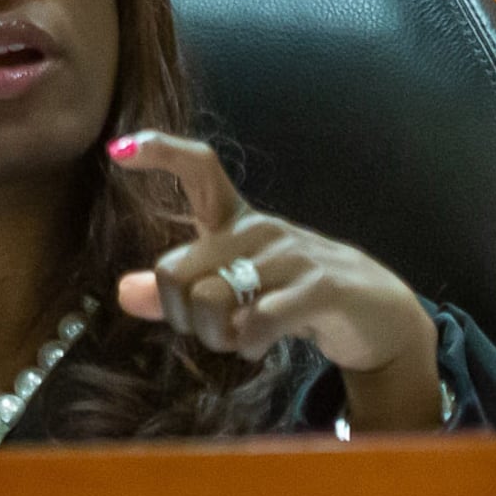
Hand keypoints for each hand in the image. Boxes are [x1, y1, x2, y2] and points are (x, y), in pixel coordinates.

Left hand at [108, 131, 445, 431]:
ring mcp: (292, 255)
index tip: (118, 150)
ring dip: (215, 337)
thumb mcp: (235, 293)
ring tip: (239, 339)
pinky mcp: (320, 288)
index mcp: (238, 222)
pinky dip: (247, 344)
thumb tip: (124, 292)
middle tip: (209, 330)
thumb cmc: (295, 298)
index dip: (159, 153)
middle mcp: (261, 230)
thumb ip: (180, 293)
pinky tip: (260, 345)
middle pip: (175, 271)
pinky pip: (256, 322)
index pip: (200, 168)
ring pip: (210, 301)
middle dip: (178, 316)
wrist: (378, 314)